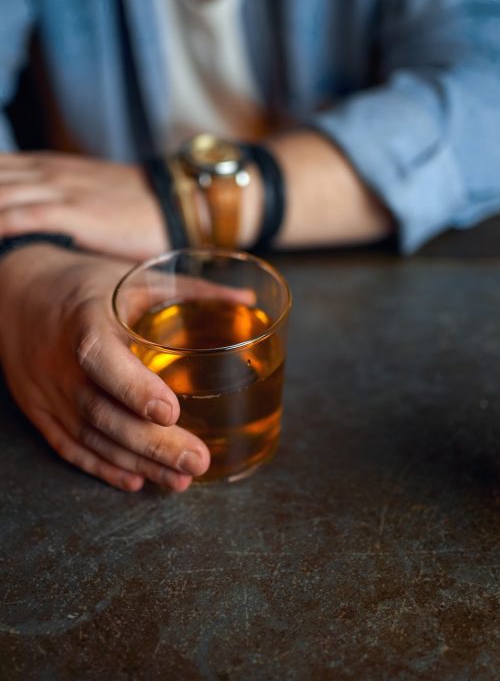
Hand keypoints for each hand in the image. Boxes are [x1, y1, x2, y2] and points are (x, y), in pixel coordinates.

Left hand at [0, 152, 167, 259]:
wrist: (175, 205)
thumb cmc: (136, 207)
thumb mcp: (89, 193)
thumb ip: (60, 198)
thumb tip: (40, 222)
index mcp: (50, 166)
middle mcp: (50, 173)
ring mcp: (61, 190)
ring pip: (1, 193)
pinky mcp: (75, 213)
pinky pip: (22, 216)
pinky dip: (1, 224)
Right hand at [0, 246, 209, 491]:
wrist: (14, 290)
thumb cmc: (81, 282)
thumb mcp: (131, 277)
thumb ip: (190, 288)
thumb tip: (247, 298)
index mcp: (84, 320)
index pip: (101, 358)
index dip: (133, 387)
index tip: (171, 412)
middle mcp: (60, 361)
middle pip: (103, 411)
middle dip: (152, 443)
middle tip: (197, 461)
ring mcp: (47, 390)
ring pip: (90, 436)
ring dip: (135, 461)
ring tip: (179, 481)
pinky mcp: (39, 409)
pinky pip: (68, 445)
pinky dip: (101, 466)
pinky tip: (134, 479)